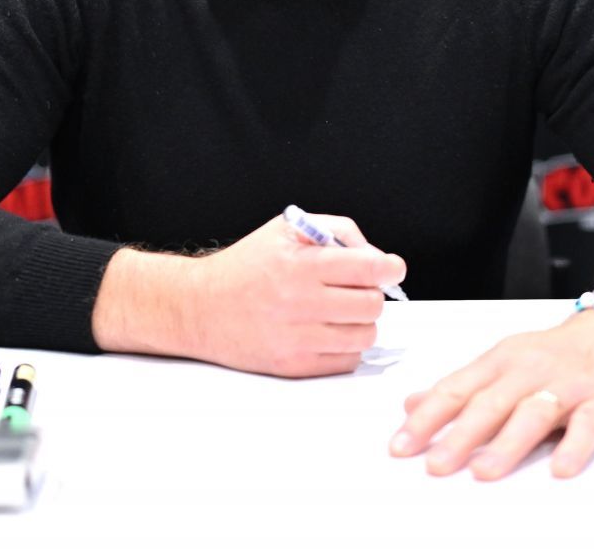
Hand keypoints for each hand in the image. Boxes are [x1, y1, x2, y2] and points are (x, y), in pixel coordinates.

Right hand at [92, 211, 404, 377]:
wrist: (201, 307)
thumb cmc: (246, 266)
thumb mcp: (287, 229)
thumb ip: (336, 232)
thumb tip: (375, 257)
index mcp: (299, 263)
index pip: (366, 268)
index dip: (389, 268)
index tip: (393, 269)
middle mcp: (298, 301)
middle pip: (371, 305)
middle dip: (371, 294)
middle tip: (357, 290)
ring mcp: (295, 337)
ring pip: (364, 336)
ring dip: (361, 323)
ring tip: (342, 312)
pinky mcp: (292, 366)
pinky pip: (345, 361)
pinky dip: (346, 347)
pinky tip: (328, 332)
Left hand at [389, 308, 593, 479]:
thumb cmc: (553, 354)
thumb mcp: (502, 362)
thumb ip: (460, 386)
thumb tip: (412, 405)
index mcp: (500, 361)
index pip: (456, 389)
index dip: (427, 418)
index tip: (401, 445)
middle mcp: (529, 370)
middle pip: (489, 403)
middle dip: (459, 436)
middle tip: (434, 465)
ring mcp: (566, 385)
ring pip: (533, 413)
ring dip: (507, 443)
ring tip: (484, 471)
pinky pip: (587, 425)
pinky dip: (574, 446)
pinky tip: (561, 468)